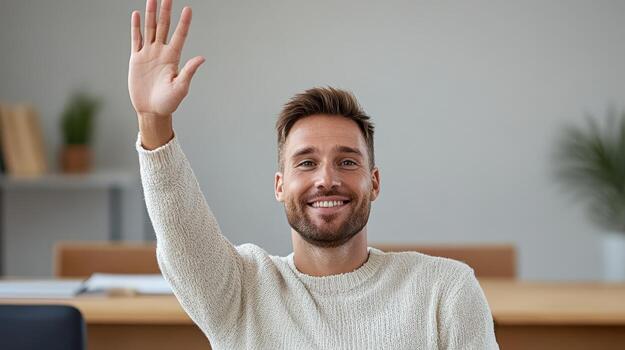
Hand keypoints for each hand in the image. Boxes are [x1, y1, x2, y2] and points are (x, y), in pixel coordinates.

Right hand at [128, 0, 203, 118]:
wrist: (152, 110)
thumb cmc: (169, 102)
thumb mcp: (181, 87)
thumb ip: (189, 71)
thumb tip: (202, 58)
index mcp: (173, 58)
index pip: (179, 35)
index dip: (184, 22)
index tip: (188, 9)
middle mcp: (161, 52)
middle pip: (164, 27)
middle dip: (166, 11)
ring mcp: (149, 54)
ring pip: (150, 29)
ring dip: (151, 14)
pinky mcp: (136, 59)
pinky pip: (136, 39)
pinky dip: (136, 27)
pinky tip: (137, 15)